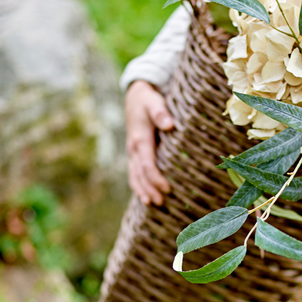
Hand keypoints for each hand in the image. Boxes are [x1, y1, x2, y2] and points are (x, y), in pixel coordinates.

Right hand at [125, 80, 172, 205]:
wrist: (135, 97)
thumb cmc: (148, 100)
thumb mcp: (154, 101)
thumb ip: (161, 112)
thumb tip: (169, 124)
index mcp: (140, 139)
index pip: (147, 164)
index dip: (156, 178)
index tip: (167, 189)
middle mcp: (133, 148)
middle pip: (140, 174)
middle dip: (150, 189)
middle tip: (161, 202)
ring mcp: (132, 152)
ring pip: (135, 176)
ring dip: (142, 190)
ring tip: (152, 204)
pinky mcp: (134, 154)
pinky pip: (134, 173)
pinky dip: (138, 185)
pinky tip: (145, 196)